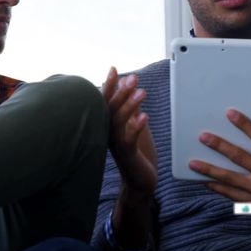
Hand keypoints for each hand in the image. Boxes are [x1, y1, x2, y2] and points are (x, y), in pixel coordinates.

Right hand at [102, 67, 157, 195]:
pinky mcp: (127, 155)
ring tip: (142, 92)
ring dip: (129, 106)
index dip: (109, 86)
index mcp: (109, 125)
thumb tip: (128, 85)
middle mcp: (109, 133)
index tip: (114, 69)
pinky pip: (129, 139)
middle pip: (110, 109)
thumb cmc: (138, 152)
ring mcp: (117, 145)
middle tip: (133, 78)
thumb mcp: (135, 125)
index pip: (106, 102)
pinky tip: (144, 116)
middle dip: (121, 92)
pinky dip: (136, 127)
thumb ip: (131, 107)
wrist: (141, 181)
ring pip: (118, 122)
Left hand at [191, 110, 250, 204]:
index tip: (230, 113)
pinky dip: (217, 188)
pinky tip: (203, 180)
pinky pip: (231, 194)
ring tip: (193, 163)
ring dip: (211, 170)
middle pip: (241, 158)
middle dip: (220, 146)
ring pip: (231, 179)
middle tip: (203, 137)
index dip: (245, 125)